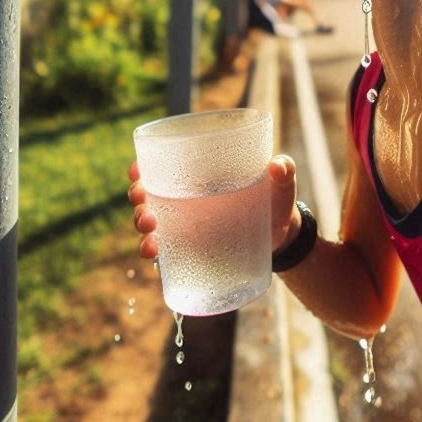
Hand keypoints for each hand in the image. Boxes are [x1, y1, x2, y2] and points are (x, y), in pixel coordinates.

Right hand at [127, 155, 301, 259]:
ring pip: (151, 221)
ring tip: (151, 239)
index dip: (143, 167)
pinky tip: (152, 256)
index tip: (136, 170)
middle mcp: (187, 196)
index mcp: (202, 174)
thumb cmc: (277, 203)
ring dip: (141, 228)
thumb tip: (278, 165)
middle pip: (150, 193)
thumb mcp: (281, 187)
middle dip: (138, 199)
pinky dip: (152, 251)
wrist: (281, 238)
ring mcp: (186, 222)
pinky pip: (163, 248)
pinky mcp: (190, 246)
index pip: (164, 165)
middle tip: (146, 212)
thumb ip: (284, 173)